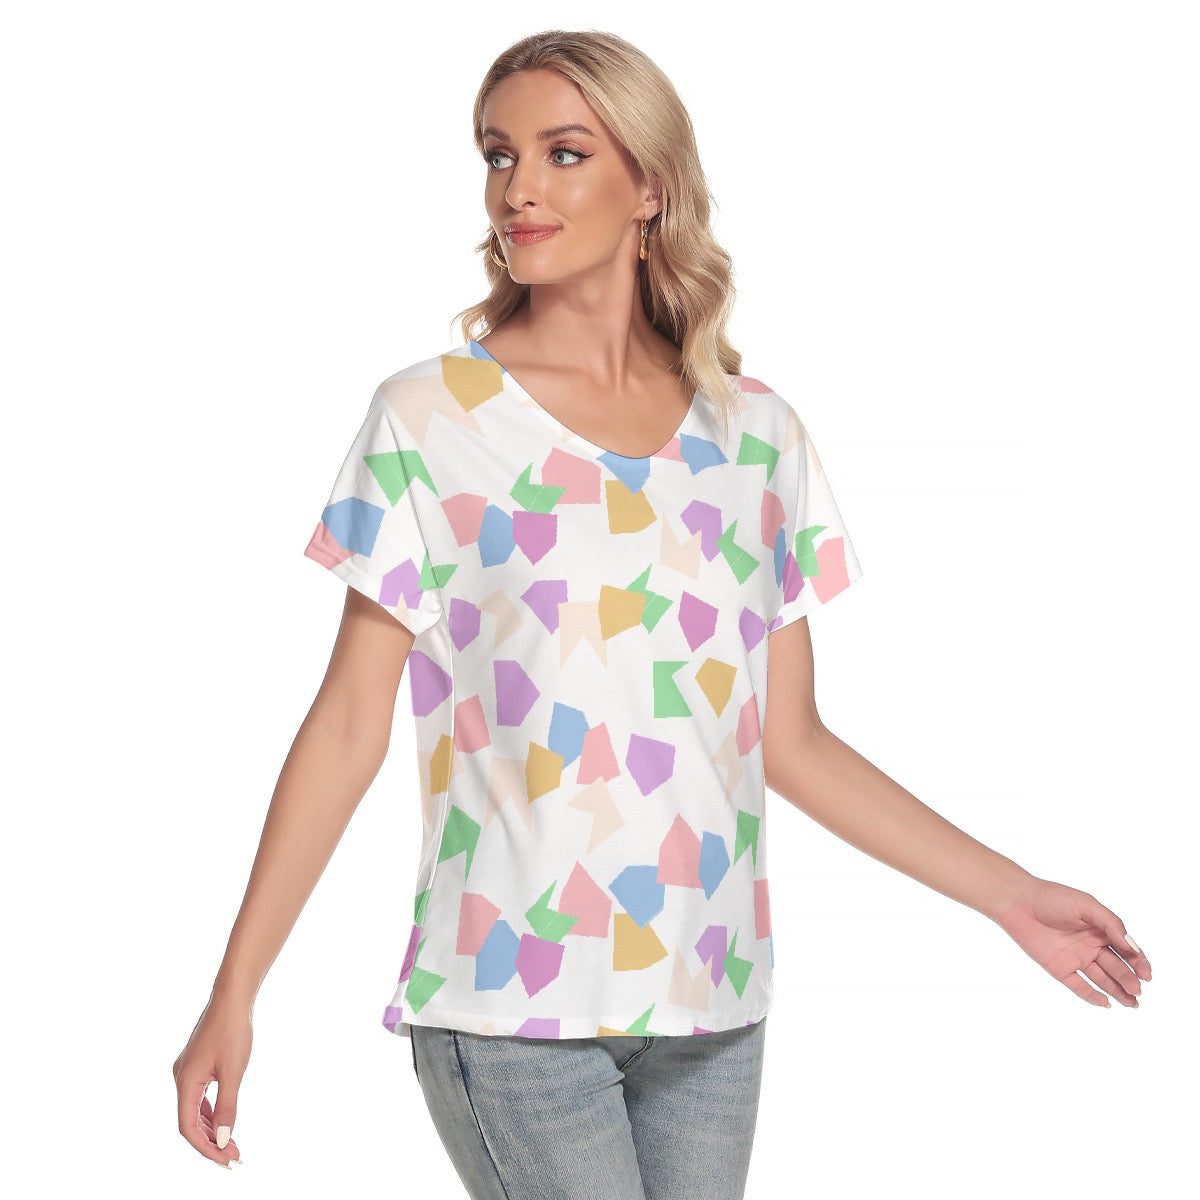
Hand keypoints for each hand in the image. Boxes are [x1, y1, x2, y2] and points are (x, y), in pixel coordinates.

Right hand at [173, 995, 251, 1167]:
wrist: (232, 996)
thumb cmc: (233, 1030)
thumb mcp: (233, 1072)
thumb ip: (226, 1108)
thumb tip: (221, 1140)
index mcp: (185, 1082)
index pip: (188, 1128)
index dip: (205, 1148)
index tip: (226, 1161)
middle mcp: (180, 1078)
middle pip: (190, 1122)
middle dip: (210, 1142)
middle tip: (234, 1157)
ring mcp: (187, 1071)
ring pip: (194, 1110)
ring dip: (211, 1129)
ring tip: (231, 1144)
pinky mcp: (197, 1064)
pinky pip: (199, 1097)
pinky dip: (210, 1112)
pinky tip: (223, 1121)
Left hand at [993, 876, 1151, 1007]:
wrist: (1018, 902)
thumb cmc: (1053, 898)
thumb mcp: (1087, 906)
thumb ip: (1111, 924)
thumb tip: (1133, 947)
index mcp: (1101, 930)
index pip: (1126, 950)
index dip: (1139, 963)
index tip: (1147, 974)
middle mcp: (1091, 946)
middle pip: (1116, 967)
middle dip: (1129, 979)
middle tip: (1137, 990)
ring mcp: (1076, 958)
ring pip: (1102, 979)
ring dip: (1117, 991)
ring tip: (1132, 1003)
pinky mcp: (1060, 968)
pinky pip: (1079, 986)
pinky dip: (1093, 996)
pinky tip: (1106, 1003)